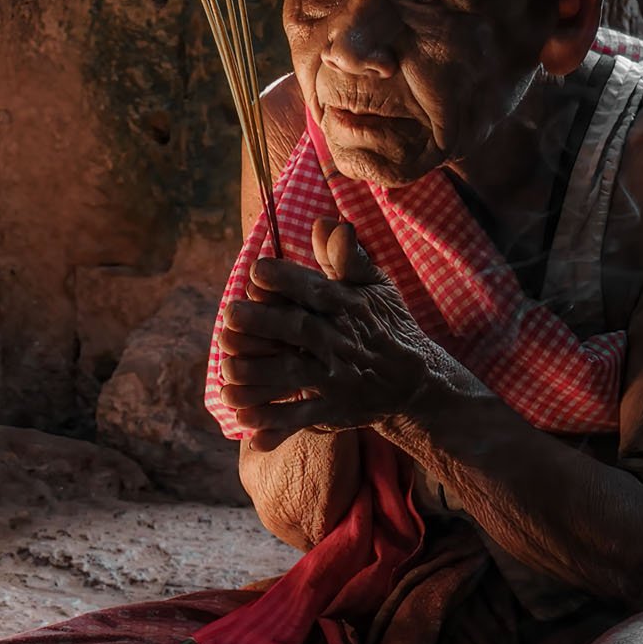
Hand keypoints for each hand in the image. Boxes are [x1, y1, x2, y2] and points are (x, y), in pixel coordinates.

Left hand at [217, 217, 476, 450]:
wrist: (415, 383)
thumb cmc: (385, 325)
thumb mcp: (375, 287)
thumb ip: (346, 256)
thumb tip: (325, 221)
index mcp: (348, 307)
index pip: (316, 290)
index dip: (287, 280)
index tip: (256, 271)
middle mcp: (342, 342)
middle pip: (299, 330)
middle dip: (264, 323)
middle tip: (229, 315)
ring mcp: (337, 379)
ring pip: (294, 375)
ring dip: (259, 375)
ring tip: (228, 371)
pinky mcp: (334, 410)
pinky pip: (302, 417)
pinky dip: (275, 421)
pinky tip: (245, 420)